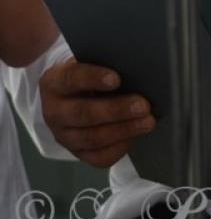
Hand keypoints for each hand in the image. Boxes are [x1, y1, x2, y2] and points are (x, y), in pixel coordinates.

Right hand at [40, 59, 154, 167]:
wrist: (78, 95)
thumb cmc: (92, 74)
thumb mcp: (93, 62)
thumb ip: (108, 63)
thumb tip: (137, 67)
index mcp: (54, 82)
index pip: (71, 79)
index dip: (93, 79)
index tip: (116, 79)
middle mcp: (54, 111)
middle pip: (83, 113)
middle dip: (116, 110)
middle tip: (143, 105)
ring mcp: (64, 135)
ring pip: (92, 137)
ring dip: (123, 130)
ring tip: (147, 122)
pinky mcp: (78, 152)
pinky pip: (99, 157)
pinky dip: (119, 147)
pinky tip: (135, 137)